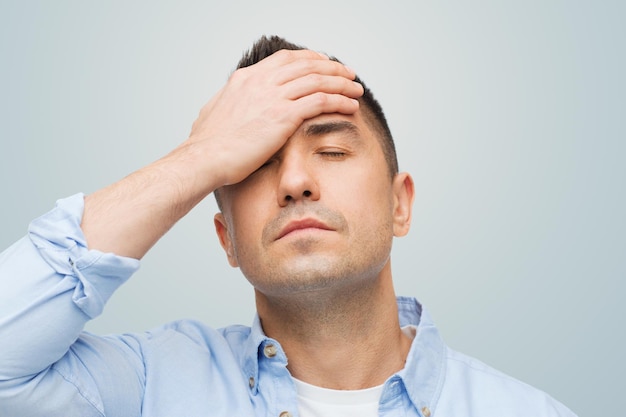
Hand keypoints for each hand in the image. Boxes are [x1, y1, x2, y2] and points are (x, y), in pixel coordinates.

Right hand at [183, 49, 363, 187]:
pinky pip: (320, 102)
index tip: (324, 65)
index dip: (309, 59)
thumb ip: (230, 103)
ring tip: (356, 90)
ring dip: (341, 84)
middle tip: (348, 75)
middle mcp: (261, 82)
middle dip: (332, 69)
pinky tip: (351, 106)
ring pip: (318, 80)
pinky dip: (339, 101)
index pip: (286, 60)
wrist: (203, 158)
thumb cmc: (207, 145)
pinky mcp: (282, 116)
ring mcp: (272, 97)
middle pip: (307, 65)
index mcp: (246, 79)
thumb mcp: (215, 112)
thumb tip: (232, 103)